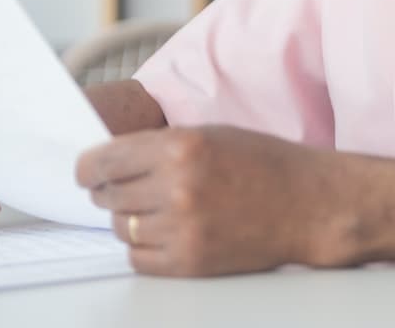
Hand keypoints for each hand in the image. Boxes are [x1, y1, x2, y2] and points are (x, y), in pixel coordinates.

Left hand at [76, 126, 342, 275]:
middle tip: (121, 189)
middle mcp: (176, 187)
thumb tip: (110, 161)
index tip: (86, 173)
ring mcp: (183, 228)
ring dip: (130, 220)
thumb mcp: (209, 134)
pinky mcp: (191, 262)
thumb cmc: (264, 163)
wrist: (308, 204)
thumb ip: (159, 146)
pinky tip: (165, 233)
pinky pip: (139, 258)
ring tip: (156, 210)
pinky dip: (144, 248)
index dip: (88, 168)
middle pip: (109, 196)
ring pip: (123, 228)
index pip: (104, 161)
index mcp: (180, 146)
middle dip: (110, 192)